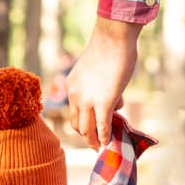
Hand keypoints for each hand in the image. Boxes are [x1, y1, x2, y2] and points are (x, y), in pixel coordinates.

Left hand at [66, 17, 141, 148]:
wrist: (113, 37)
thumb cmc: (108, 48)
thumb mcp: (93, 70)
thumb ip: (98, 86)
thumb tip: (112, 100)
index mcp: (71, 87)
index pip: (74, 112)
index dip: (83, 123)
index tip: (92, 129)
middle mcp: (75, 95)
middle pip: (77, 125)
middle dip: (86, 136)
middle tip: (96, 143)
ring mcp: (88, 100)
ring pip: (87, 130)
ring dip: (94, 141)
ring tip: (102, 147)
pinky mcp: (104, 102)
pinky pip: (102, 126)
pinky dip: (105, 137)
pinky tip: (109, 143)